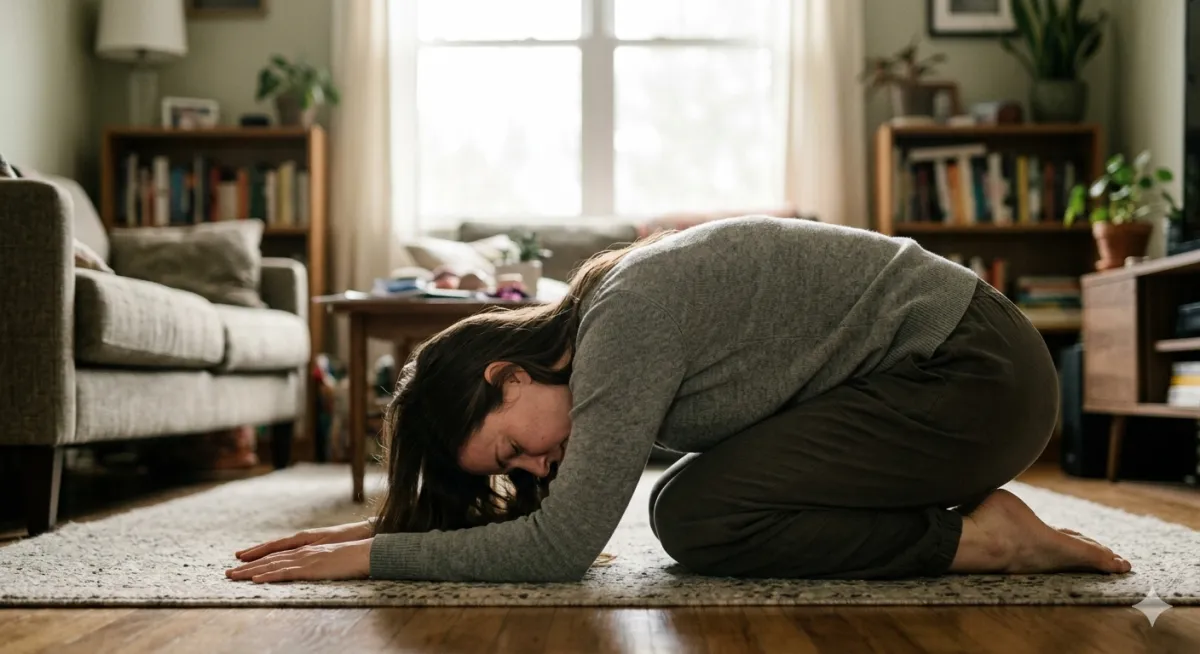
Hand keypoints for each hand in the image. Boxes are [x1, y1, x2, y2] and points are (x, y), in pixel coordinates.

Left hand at [225, 538, 372, 582]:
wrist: (365, 549)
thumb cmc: (351, 553)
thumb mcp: (329, 554)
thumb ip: (315, 557)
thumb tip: (308, 564)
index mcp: (305, 546)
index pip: (276, 551)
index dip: (257, 555)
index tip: (241, 560)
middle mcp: (301, 550)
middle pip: (268, 558)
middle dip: (247, 565)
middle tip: (227, 572)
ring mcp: (304, 558)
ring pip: (272, 565)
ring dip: (250, 571)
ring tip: (233, 576)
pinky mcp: (310, 568)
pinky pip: (285, 573)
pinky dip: (269, 576)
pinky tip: (256, 579)